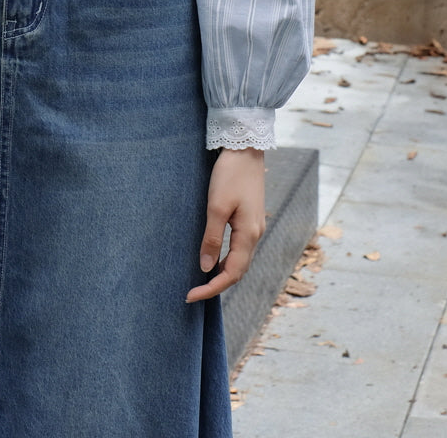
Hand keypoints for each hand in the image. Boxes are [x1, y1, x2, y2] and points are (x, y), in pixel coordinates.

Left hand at [185, 147, 265, 302]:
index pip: (231, 273)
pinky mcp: (250, 218)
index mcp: (249, 234)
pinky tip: (214, 257)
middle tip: (193, 292)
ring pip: (240, 260)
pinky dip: (227, 259)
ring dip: (222, 273)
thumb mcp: (216, 206)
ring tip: (201, 280)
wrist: (246, 149)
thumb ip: (212, 238)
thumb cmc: (230, 174)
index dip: (212, 288)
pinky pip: (240, 248)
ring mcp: (254, 226)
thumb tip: (206, 267)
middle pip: (238, 271)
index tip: (191, 296)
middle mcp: (255, 234)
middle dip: (217, 285)